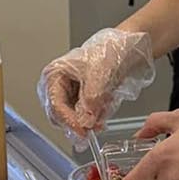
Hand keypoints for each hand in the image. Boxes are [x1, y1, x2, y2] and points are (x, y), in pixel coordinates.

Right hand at [37, 28, 155, 142]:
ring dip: (88, 122)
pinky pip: (84, 116)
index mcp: (54, 74)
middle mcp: (57, 86)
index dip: (69, 121)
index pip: (55, 105)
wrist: (124, 49)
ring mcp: (69, 94)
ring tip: (102, 120)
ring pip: (72, 118)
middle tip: (94, 130)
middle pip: (60, 115)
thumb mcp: (98, 74)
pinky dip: (95, 117)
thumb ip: (91, 99)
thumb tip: (86, 120)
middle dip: (78, 123)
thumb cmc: (107, 51)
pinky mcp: (80, 100)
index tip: (83, 131)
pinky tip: (104, 110)